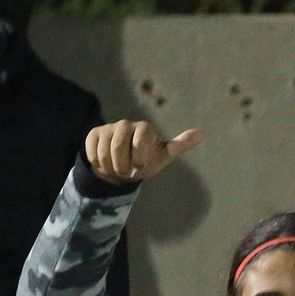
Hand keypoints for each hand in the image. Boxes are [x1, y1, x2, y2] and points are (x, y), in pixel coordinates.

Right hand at [85, 120, 202, 184]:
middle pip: (118, 146)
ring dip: (111, 167)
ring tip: (118, 169)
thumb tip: (202, 134)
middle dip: (123, 165)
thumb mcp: (164, 156)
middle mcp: (125, 124)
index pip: (140, 138)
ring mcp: (108, 128)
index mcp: (145, 128)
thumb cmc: (147, 160)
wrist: (125, 166)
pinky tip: (106, 164)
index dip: (139, 155)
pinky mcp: (93, 134)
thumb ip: (179, 145)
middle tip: (128, 171)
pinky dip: (99, 164)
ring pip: (104, 151)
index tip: (141, 165)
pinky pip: (92, 153)